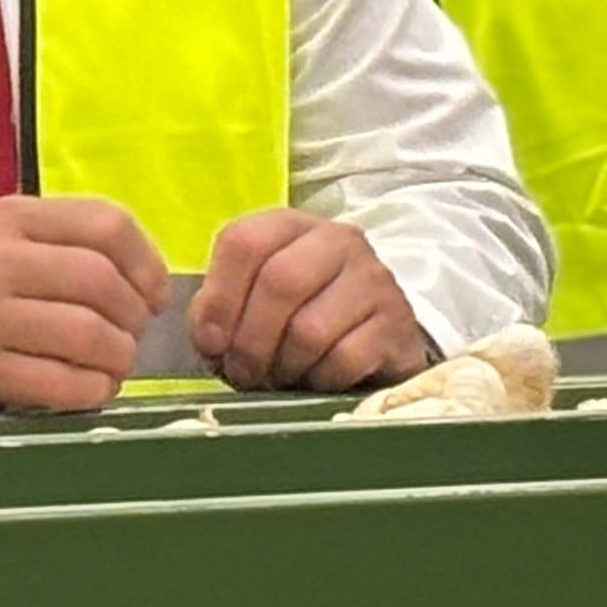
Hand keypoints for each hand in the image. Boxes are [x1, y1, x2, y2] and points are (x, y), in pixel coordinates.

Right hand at [0, 194, 171, 413]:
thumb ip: (63, 250)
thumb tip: (151, 286)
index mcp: (9, 218)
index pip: (107, 223)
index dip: (147, 264)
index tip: (153, 296)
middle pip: (102, 282)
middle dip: (133, 320)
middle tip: (129, 340)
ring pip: (87, 333)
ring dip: (116, 360)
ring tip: (111, 368)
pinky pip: (59, 382)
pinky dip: (89, 392)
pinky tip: (87, 392)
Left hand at [187, 207, 430, 391]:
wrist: (375, 341)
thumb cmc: (300, 317)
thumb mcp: (251, 303)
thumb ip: (219, 310)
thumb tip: (210, 338)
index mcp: (290, 226)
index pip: (244, 241)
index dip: (219, 298)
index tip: (210, 342)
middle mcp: (337, 240)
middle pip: (279, 281)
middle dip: (250, 339)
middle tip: (242, 373)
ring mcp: (373, 278)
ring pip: (311, 328)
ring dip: (284, 365)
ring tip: (279, 376)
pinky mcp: (396, 322)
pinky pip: (344, 359)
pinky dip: (319, 379)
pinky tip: (316, 380)